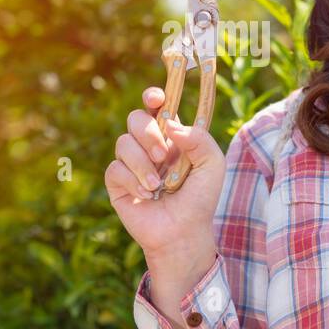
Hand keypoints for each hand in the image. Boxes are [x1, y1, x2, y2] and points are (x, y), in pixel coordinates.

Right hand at [105, 86, 224, 283]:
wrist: (183, 232)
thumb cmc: (200, 199)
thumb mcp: (212, 166)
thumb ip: (201, 140)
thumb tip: (172, 124)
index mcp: (170, 136)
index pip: (156, 106)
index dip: (153, 97)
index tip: (156, 99)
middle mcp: (148, 145)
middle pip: (135, 118)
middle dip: (147, 133)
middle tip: (162, 156)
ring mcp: (131, 163)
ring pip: (122, 143)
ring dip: (142, 165)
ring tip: (158, 186)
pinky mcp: (117, 182)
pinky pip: (115, 169)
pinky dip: (133, 182)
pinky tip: (147, 197)